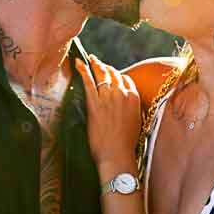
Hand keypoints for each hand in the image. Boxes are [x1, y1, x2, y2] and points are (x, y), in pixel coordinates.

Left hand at [75, 55, 142, 170]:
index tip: (112, 75)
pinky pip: (89, 81)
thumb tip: (126, 107)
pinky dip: (83, 70)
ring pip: (101, 75)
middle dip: (106, 68)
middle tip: (99, 63)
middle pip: (113, 75)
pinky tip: (78, 63)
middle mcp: (122, 93)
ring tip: (91, 60)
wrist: (116, 154)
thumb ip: (131, 110)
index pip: (126, 80)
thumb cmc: (126, 144)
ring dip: (96, 65)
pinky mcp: (95, 102)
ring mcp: (108, 97)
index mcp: (134, 98)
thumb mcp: (136, 123)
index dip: (117, 76)